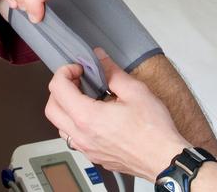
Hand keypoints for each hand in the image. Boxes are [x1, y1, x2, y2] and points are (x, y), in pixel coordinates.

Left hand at [44, 49, 189, 180]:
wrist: (165, 159)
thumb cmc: (154, 130)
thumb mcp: (136, 91)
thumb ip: (112, 72)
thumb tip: (100, 58)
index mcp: (88, 117)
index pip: (58, 88)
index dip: (65, 72)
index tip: (79, 68)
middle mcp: (82, 135)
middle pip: (51, 108)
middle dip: (60, 89)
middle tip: (77, 80)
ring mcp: (87, 148)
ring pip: (60, 126)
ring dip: (66, 108)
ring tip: (86, 97)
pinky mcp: (94, 156)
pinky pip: (73, 138)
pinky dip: (76, 123)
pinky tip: (95, 115)